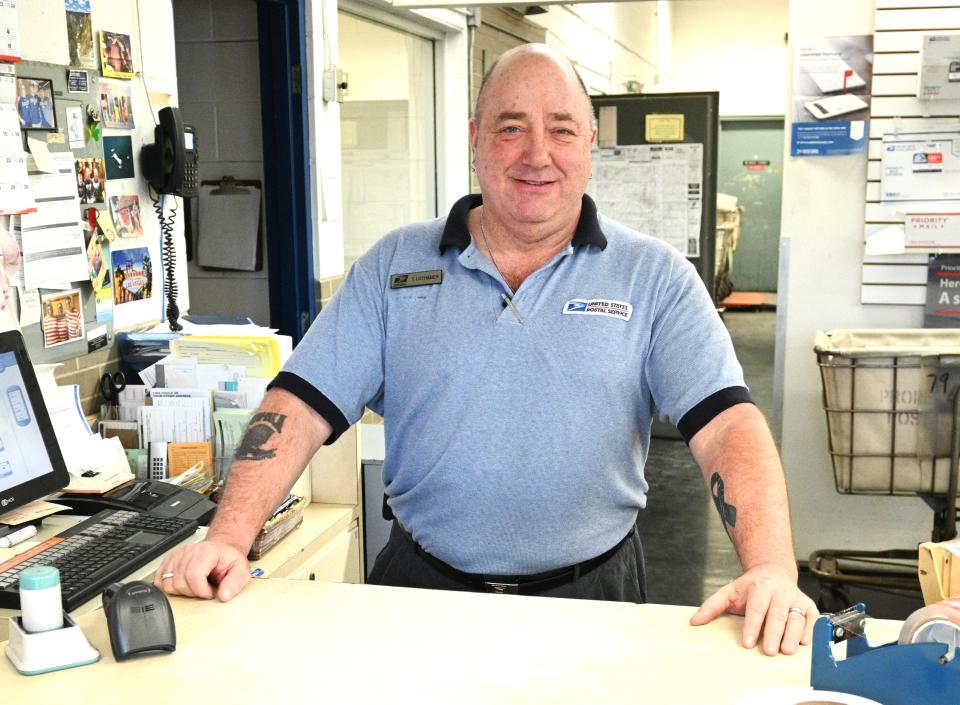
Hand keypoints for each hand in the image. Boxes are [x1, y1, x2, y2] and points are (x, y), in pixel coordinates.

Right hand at [153, 539, 250, 601]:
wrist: (221, 549)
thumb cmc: (228, 560)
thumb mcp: (241, 570)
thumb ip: (235, 583)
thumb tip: (224, 596)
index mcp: (206, 552)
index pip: (194, 577)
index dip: (202, 591)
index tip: (211, 591)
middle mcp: (188, 552)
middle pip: (180, 582)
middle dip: (194, 592)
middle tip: (206, 588)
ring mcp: (176, 556)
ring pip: (168, 584)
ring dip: (182, 591)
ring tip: (196, 585)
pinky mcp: (168, 561)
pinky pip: (159, 580)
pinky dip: (169, 587)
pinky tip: (184, 584)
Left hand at [688, 563, 817, 655]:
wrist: (772, 572)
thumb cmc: (750, 588)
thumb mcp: (729, 591)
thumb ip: (712, 606)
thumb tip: (694, 621)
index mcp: (760, 587)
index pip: (756, 608)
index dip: (752, 626)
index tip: (746, 643)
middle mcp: (780, 592)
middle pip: (778, 614)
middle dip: (773, 633)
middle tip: (768, 651)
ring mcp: (796, 599)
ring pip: (797, 618)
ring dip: (792, 635)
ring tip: (786, 651)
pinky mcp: (809, 606)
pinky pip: (812, 619)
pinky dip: (811, 631)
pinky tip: (805, 643)